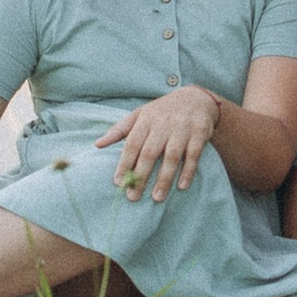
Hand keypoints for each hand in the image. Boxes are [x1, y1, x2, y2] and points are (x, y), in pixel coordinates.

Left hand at [98, 87, 220, 201]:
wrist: (196, 98)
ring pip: (171, 156)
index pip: (132, 144)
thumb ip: (119, 130)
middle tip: (133, 197)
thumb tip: (97, 144)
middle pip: (149, 152)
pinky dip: (188, 171)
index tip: (118, 182)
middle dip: (141, 176)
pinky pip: (193, 155)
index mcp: (145, 120)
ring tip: (157, 198)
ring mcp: (182, 129)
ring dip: (164, 178)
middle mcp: (163, 124)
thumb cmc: (162, 111)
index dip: (124, 163)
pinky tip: (182, 186)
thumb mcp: (140, 114)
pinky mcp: (199, 133)